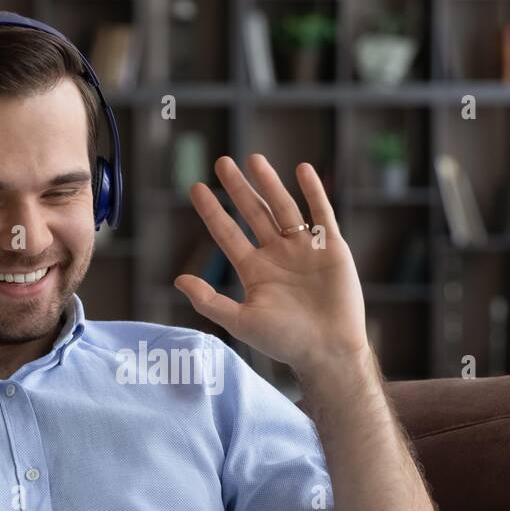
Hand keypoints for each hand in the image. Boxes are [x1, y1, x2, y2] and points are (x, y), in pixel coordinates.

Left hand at [175, 154, 370, 377]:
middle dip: (238, 189)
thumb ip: (210, 301)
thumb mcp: (242, 321)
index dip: (212, 211)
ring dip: (269, 183)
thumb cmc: (285, 341)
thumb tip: (178, 280)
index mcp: (255, 270)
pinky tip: (302, 170)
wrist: (329, 351)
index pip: (228, 233)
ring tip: (254, 159)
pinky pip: (321, 214)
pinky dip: (314, 192)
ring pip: (284, 208)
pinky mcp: (332, 248)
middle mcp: (277, 255)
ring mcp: (304, 249)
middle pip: (254, 213)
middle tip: (221, 162)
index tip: (196, 188)